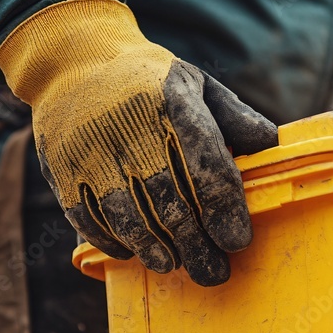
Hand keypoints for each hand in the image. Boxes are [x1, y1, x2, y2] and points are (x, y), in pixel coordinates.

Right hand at [0, 0, 276, 285]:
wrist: (72, 59)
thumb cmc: (147, 81)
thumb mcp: (194, 82)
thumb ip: (233, 115)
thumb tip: (270, 144)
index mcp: (173, 105)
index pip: (207, 167)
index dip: (225, 210)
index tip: (237, 241)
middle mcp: (131, 130)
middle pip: (170, 204)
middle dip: (196, 246)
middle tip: (213, 273)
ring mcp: (92, 152)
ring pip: (129, 218)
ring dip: (154, 250)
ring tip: (173, 264)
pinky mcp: (62, 170)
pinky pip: (89, 219)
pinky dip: (113, 241)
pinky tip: (133, 251)